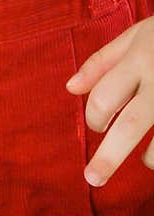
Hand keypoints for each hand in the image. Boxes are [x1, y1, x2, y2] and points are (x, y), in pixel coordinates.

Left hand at [67, 17, 153, 183]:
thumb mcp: (136, 36)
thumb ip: (102, 62)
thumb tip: (70, 89)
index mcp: (140, 59)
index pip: (105, 96)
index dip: (93, 116)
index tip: (97, 125)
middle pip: (131, 126)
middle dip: (109, 158)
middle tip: (93, 178)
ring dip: (152, 158)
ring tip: (147, 160)